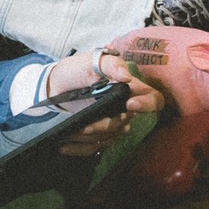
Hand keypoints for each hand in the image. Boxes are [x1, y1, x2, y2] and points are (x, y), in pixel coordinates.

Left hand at [45, 49, 163, 156]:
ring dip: (89, 137)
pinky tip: (65, 146)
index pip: (153, 99)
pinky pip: (94, 147)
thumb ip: (111, 64)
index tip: (130, 104)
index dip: (147, 104)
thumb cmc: (76, 70)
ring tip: (72, 131)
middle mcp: (123, 108)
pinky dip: (79, 148)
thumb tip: (126, 76)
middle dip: (104, 125)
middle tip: (86, 125)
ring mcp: (111, 122)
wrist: (54, 84)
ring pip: (109, 137)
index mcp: (129, 89)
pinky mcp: (97, 134)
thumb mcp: (92, 60)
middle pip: (125, 124)